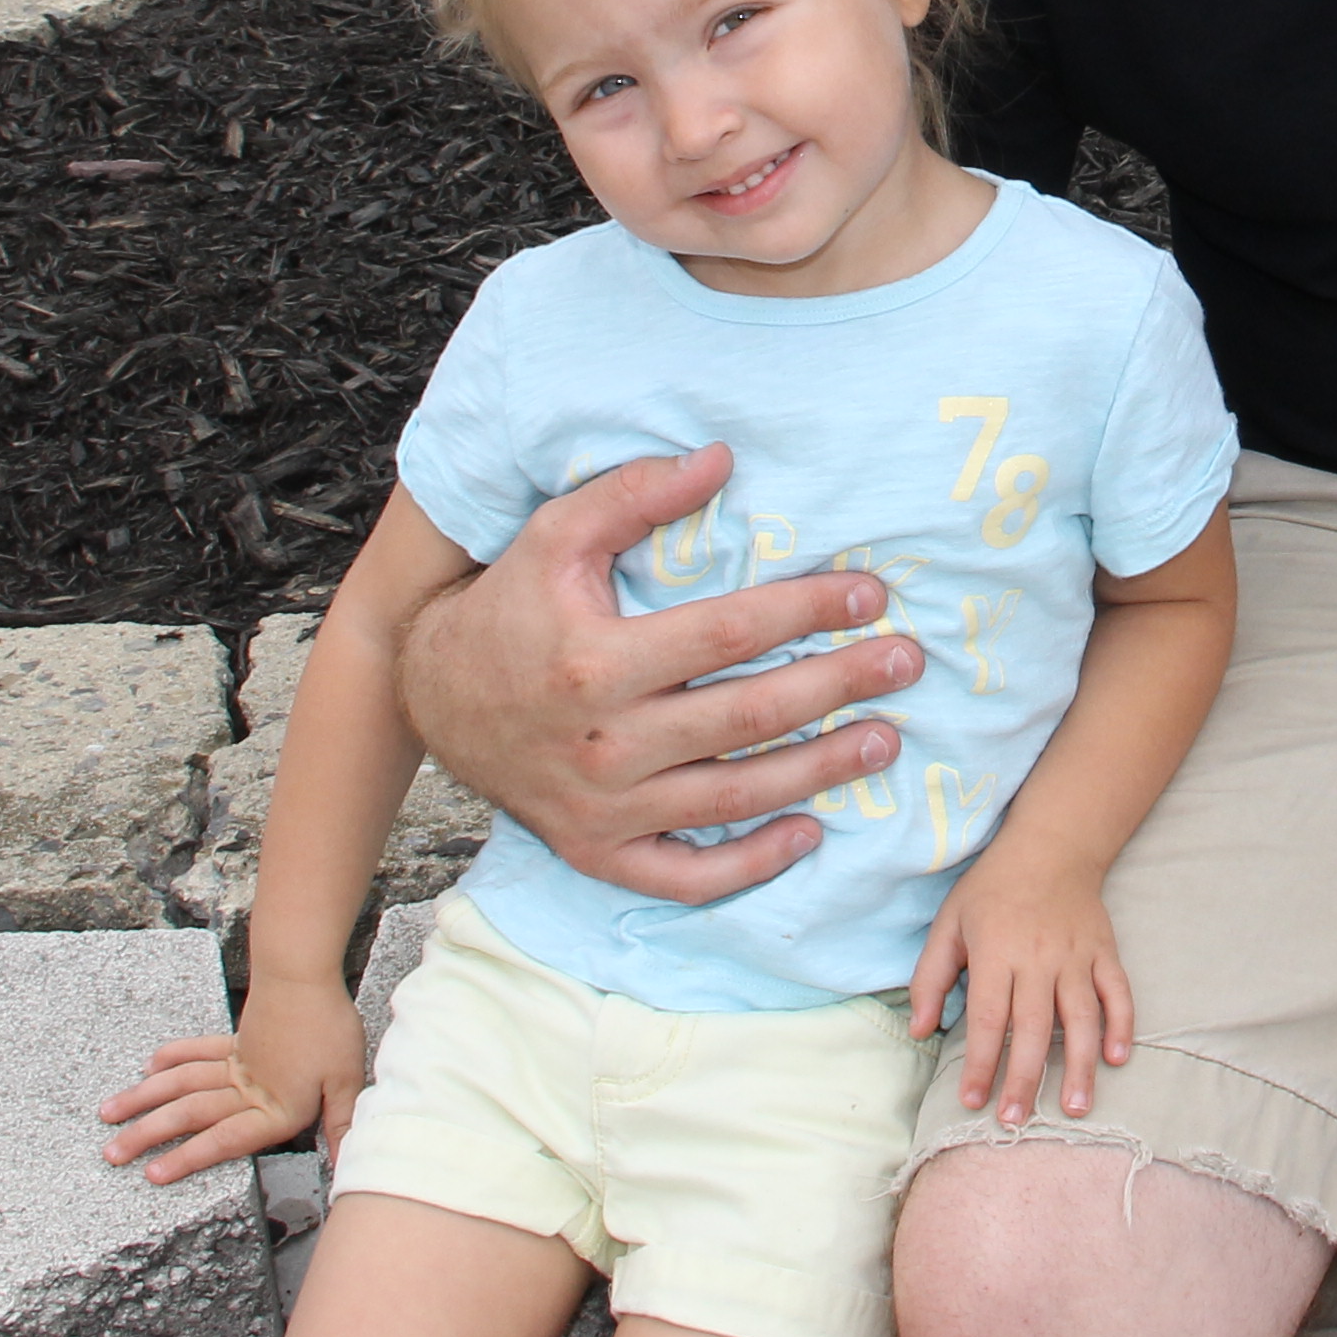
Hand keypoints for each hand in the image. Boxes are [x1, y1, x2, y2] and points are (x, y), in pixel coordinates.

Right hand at [98, 976, 368, 1183]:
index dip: (189, 1159)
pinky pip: (196, 1052)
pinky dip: (171, 1059)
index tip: (153, 1174)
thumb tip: (348, 1169)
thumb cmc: (329, 1026)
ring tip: (110, 1114)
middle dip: (147, 1135)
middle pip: (190, 1115)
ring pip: (181, 1085)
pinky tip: (149, 1068)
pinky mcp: (235, 1039)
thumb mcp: (346, 1081)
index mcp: (273, 1107)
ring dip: (144, 1099)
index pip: (225, 1140)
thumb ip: (341, 1126)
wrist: (304, 972)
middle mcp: (246, 1089)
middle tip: (111, 1153)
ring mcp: (236, 1062)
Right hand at [395, 446, 924, 899]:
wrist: (430, 697)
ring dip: (819, 772)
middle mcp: (605, 745)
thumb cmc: (510, 607)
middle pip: (748, 718)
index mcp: (596, 662)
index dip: (808, 610)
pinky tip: (808, 834)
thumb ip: (634, 494)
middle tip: (905, 664)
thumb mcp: (554, 535)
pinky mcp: (598, 853)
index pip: (729, 633)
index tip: (870, 595)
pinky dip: (750, 866)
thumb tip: (720, 460)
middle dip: (838, 688)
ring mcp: (603, 809)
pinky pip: (685, 876)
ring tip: (884, 742)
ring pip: (734, 798)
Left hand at [908, 847, 1132, 1126]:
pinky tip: (1118, 1058)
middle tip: (1015, 1121)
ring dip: (1080, 1066)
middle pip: (1033, 1029)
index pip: (989, 1020)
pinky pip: (1118, 992)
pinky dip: (1122, 1025)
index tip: (972, 1102)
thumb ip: (930, 977)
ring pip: (1081, 1018)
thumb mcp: (948, 924)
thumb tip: (921, 1030)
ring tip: (1076, 1108)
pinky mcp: (1104, 952)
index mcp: (996, 953)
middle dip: (1024, 1079)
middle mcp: (1038, 958)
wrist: (1050, 846)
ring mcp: (1076, 956)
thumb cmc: (991, 890)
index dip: (980, 1064)